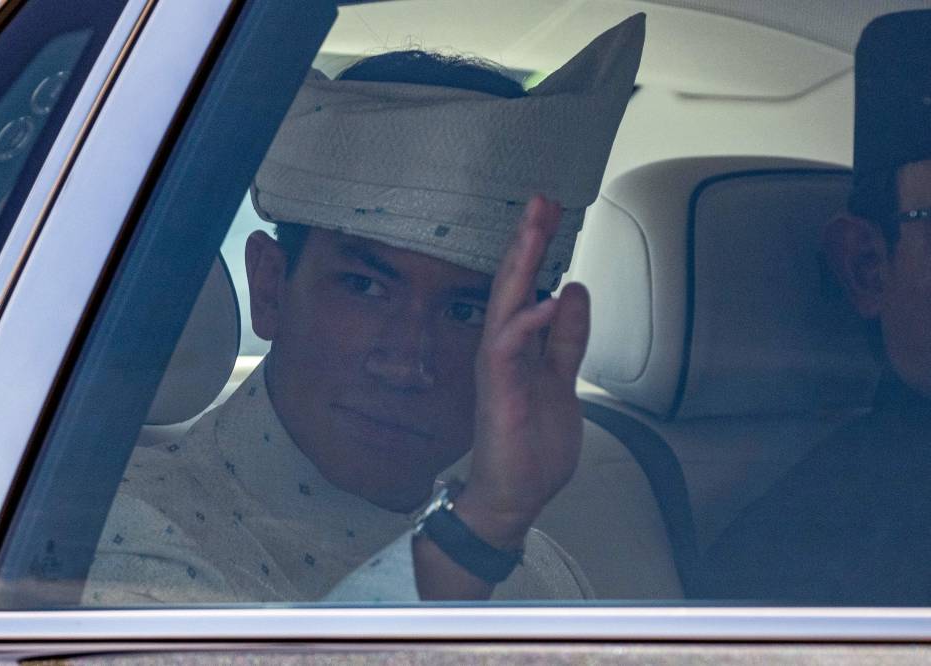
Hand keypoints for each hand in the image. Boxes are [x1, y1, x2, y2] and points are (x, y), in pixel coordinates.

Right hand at [413, 195, 588, 598]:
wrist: (514, 496)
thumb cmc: (531, 444)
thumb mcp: (561, 381)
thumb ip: (566, 339)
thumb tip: (572, 291)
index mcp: (518, 345)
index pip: (527, 286)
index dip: (539, 248)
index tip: (552, 210)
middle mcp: (502, 349)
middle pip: (513, 284)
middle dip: (527, 240)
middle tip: (541, 198)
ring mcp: (497, 369)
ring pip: (505, 304)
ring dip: (520, 265)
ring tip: (535, 226)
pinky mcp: (498, 392)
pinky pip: (508, 349)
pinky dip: (528, 322)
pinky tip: (549, 298)